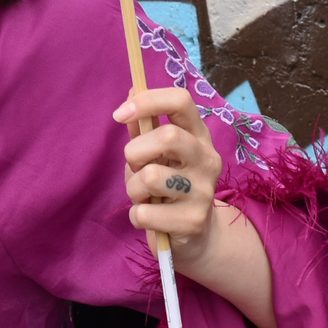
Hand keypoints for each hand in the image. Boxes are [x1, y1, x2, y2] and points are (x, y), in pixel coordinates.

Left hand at [113, 86, 221, 256]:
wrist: (196, 237)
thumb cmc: (168, 187)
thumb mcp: (156, 154)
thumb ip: (144, 126)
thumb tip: (132, 90)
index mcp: (198, 136)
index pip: (181, 100)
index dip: (147, 101)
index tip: (120, 114)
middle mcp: (207, 160)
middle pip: (169, 136)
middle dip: (136, 151)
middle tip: (135, 166)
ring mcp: (204, 192)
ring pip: (151, 177)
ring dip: (133, 188)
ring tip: (143, 196)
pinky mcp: (193, 222)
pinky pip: (144, 214)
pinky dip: (136, 216)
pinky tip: (150, 218)